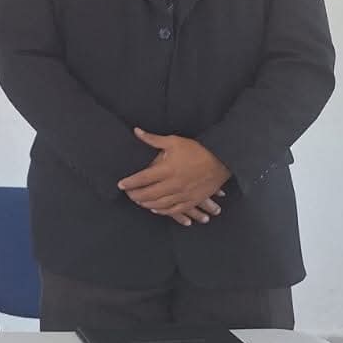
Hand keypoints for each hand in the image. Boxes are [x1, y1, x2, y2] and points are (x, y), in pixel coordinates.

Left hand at [117, 127, 231, 225]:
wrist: (221, 160)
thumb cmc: (197, 149)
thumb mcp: (174, 141)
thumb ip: (153, 139)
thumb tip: (136, 131)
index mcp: (168, 169)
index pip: (143, 178)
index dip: (130, 182)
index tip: (120, 184)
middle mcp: (174, 184)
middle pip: (149, 194)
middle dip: (135, 195)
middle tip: (128, 194)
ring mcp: (184, 194)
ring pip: (160, 204)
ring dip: (146, 204)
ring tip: (138, 201)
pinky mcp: (192, 200)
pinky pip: (174, 210)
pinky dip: (162, 211)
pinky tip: (155, 209)